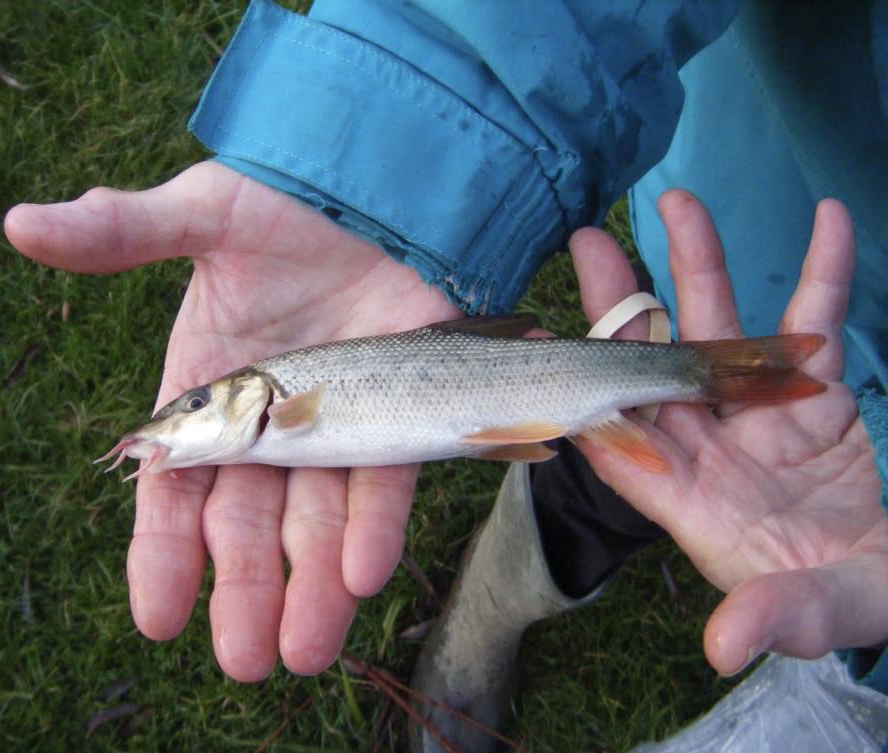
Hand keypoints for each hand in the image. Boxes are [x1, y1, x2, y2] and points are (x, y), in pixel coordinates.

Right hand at [5, 161, 459, 679]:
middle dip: (243, 588)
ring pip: (316, 518)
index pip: (175, 485)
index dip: (163, 551)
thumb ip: (122, 231)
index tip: (159, 617)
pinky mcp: (397, 413)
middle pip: (248, 519)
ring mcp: (335, 421)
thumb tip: (22, 225)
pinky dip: (372, 526)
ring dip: (312, 584)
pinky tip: (363, 574)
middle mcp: (268, 419)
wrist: (380, 186)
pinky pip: (382, 481)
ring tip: (308, 648)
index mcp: (208, 389)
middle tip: (243, 658)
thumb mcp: (202, 214)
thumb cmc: (284, 201)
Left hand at [570, 190, 885, 674]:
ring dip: (701, 268)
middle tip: (588, 243)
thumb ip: (773, 618)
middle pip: (652, 365)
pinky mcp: (817, 395)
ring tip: (678, 204)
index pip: (620, 437)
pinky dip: (822, 274)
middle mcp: (708, 445)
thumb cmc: (837, 602)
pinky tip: (826, 221)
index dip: (583, 392)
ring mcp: (758, 414)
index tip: (549, 341)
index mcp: (686, 497)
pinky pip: (816, 324)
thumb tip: (727, 645)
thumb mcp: (809, 612)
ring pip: (721, 329)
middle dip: (623, 305)